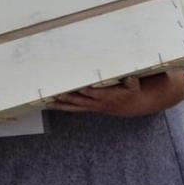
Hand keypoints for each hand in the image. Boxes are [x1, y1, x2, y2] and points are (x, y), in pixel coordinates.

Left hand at [48, 73, 183, 116]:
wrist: (132, 106)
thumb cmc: (131, 92)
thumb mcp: (135, 86)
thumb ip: (131, 81)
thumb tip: (130, 76)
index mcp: (107, 96)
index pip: (95, 94)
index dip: (87, 91)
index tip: (79, 88)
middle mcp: (97, 102)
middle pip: (80, 100)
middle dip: (69, 97)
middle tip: (57, 93)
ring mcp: (92, 106)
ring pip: (74, 106)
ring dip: (61, 104)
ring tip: (48, 100)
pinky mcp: (88, 107)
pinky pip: (73, 108)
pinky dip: (62, 106)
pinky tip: (51, 104)